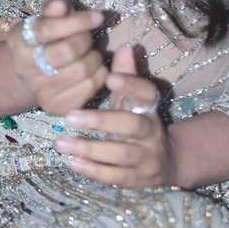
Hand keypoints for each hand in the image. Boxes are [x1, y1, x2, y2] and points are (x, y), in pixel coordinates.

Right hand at [5, 0, 107, 115]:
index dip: (76, 21)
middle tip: (88, 36)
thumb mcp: (44, 18)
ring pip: (82, 70)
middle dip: (85, 39)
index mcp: (19, 42)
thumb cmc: (44, 39)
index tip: (98, 17)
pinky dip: (99, 74)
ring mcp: (40, 91)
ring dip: (94, 56)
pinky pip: (90, 87)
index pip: (48, 29)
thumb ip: (53, 8)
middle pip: (67, 51)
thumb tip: (60, 5)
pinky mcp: (56, 106)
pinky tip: (93, 67)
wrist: (31, 74)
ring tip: (90, 51)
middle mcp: (25, 70)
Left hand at [53, 43, 179, 188]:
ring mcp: (147, 158)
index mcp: (151, 108)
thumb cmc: (140, 122)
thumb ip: (127, 76)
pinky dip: (93, 170)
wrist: (168, 161)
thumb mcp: (135, 99)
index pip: (146, 93)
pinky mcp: (137, 180)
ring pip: (120, 154)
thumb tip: (124, 47)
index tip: (108, 77)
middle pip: (131, 126)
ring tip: (61, 142)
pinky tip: (71, 161)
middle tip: (69, 117)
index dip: (131, 84)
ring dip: (89, 149)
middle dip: (100, 121)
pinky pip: (115, 176)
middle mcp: (152, 133)